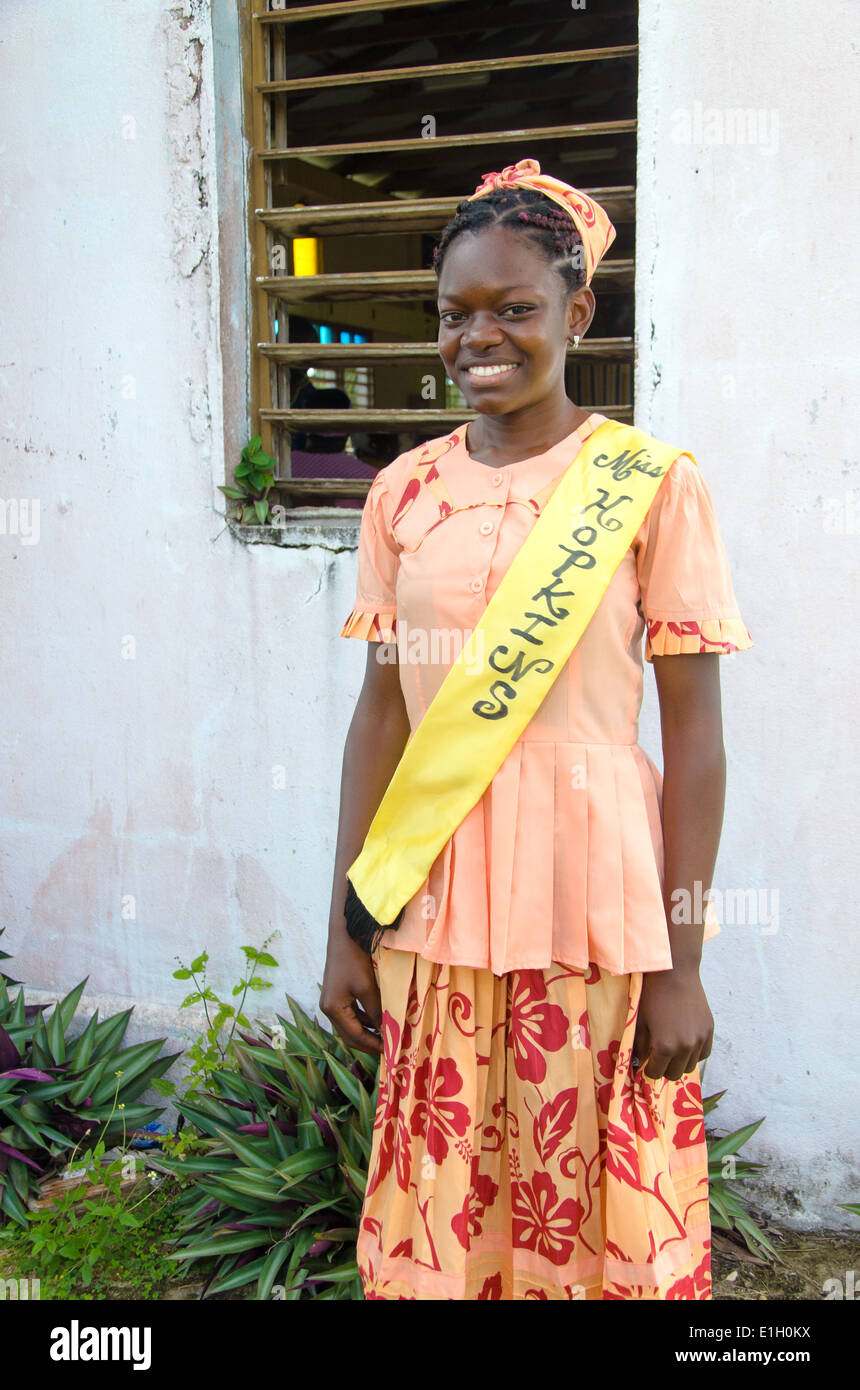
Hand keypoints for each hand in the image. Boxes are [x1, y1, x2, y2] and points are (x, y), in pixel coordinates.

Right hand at [320, 933, 382, 1056]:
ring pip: (350, 1026)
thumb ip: (376, 1011)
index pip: (354, 1036)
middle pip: (349, 1035)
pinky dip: (363, 1021)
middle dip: (369, 1043)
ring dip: (366, 1033)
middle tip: (389, 1048)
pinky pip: (350, 1014)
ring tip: (385, 1037)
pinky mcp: (336, 994)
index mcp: (333, 1009)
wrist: (344, 934)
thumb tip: (387, 1031)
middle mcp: (328, 1008)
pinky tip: (377, 1021)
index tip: (391, 1050)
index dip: (373, 1045)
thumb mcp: (367, 987)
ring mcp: (331, 1001)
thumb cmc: (354, 959)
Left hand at [632, 965, 712, 1082]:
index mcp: (664, 1047)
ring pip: (689, 1066)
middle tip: (657, 1057)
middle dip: (663, 1068)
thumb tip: (638, 1063)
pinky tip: (685, 1043)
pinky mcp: (709, 1031)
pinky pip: (703, 1054)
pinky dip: (694, 1054)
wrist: (675, 973)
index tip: (646, 1062)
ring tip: (671, 1049)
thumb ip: (639, 1047)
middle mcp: (685, 1047)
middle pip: (674, 1074)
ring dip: (679, 1062)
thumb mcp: (640, 1022)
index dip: (648, 1069)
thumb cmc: (652, 996)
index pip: (655, 1074)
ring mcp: (699, 1040)